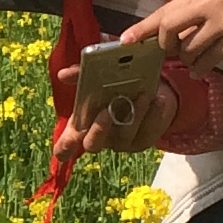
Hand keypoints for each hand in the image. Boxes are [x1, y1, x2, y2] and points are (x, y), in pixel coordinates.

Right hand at [57, 76, 179, 158]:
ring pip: (125, 135)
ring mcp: (121, 142)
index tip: (65, 144)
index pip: (66, 145)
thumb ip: (81, 75)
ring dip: (134, 114)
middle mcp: (99, 137)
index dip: (64, 147)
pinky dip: (154, 115)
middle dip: (98, 130)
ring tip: (143, 95)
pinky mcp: (142, 141)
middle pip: (92, 145)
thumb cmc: (115, 85)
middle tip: (106, 112)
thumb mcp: (97, 78)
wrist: (148, 89)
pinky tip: (158, 100)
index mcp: (82, 124)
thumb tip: (63, 74)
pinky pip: (148, 132)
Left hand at [126, 0, 222, 71]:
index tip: (125, 41)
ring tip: (196, 58)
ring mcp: (221, 23)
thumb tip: (161, 36)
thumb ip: (188, 14)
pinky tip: (202, 68)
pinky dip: (200, 68)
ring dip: (187, 59)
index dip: (142, 28)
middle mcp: (207, 4)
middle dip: (165, 46)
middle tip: (170, 52)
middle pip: (169, 28)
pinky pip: (207, 60)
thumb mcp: (212, 0)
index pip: (163, 11)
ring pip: (188, 48)